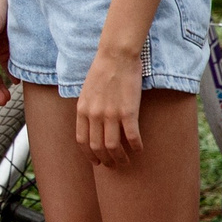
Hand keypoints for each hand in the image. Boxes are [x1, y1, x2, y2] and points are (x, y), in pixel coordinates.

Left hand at [75, 50, 141, 166]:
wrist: (116, 56)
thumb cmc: (102, 71)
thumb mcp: (86, 91)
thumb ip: (87, 108)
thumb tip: (90, 123)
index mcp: (82, 110)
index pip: (82, 141)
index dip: (89, 155)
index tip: (96, 161)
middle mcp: (94, 115)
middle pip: (97, 147)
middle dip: (105, 160)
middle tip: (113, 165)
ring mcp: (110, 114)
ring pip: (113, 146)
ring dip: (120, 158)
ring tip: (126, 162)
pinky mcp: (128, 112)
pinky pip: (132, 137)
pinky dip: (136, 147)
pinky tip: (140, 149)